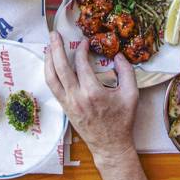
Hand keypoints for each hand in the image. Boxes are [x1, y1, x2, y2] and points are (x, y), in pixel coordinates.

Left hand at [44, 31, 138, 165]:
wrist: (111, 146)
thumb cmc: (122, 121)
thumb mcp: (131, 95)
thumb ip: (127, 72)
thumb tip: (119, 55)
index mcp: (93, 92)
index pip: (82, 64)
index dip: (82, 49)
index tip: (85, 41)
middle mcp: (76, 97)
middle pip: (60, 68)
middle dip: (56, 48)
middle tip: (54, 34)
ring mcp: (68, 103)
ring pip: (51, 78)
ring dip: (48, 60)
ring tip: (48, 46)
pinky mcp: (65, 108)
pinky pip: (53, 87)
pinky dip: (49, 73)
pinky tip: (50, 64)